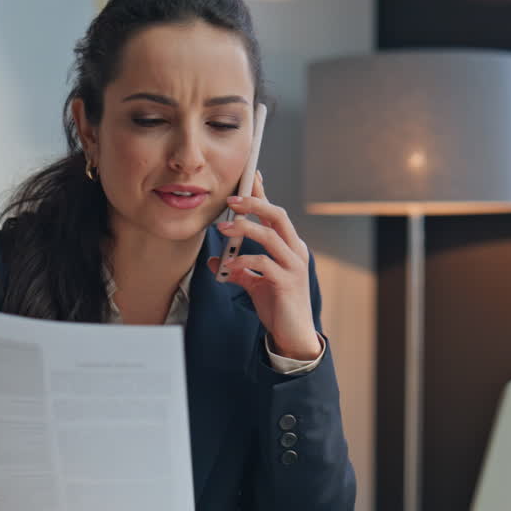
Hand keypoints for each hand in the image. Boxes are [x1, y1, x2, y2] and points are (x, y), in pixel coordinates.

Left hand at [208, 171, 321, 359]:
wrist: (293, 336)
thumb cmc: (278, 306)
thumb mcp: (254, 284)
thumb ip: (238, 269)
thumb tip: (214, 260)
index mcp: (290, 247)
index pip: (275, 214)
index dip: (262, 193)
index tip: (250, 175)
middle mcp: (295, 251)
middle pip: (277, 216)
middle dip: (254, 203)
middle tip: (230, 200)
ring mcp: (294, 267)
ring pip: (270, 236)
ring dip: (244, 229)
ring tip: (222, 228)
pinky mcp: (287, 283)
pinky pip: (264, 264)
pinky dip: (243, 261)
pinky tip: (228, 265)